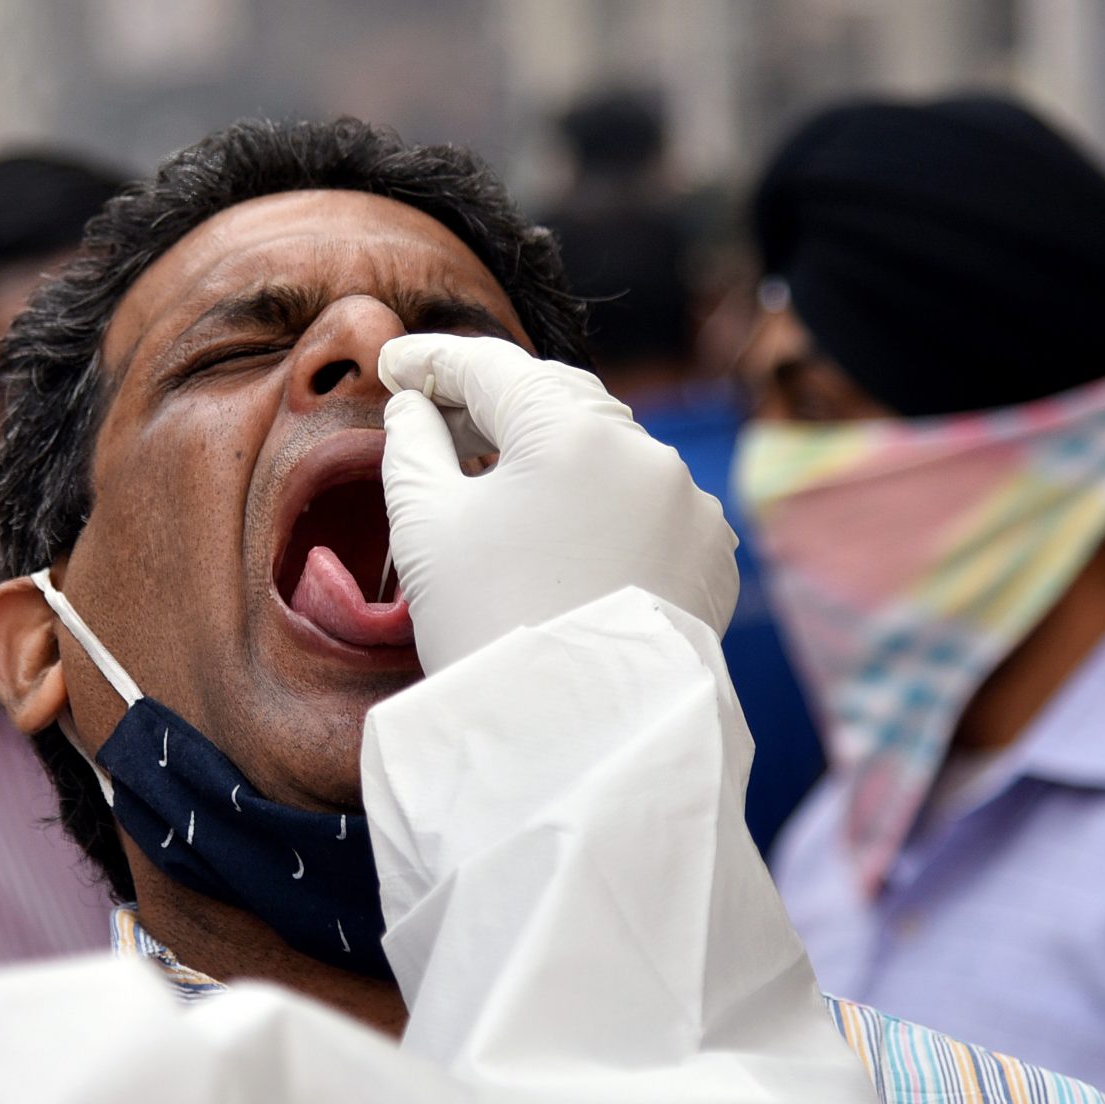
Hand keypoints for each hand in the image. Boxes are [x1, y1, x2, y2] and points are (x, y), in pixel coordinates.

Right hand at [378, 335, 737, 672]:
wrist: (571, 741)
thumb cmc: (486, 627)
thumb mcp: (424, 527)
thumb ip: (411, 446)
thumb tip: (414, 409)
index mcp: (573, 432)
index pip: (492, 369)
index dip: (433, 362)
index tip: (394, 364)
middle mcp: (646, 453)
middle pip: (557, 399)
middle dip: (496, 403)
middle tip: (437, 417)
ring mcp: (689, 505)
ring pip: (607, 451)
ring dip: (553, 455)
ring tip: (498, 482)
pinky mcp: (710, 554)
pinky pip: (646, 503)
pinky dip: (600, 503)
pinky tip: (560, 534)